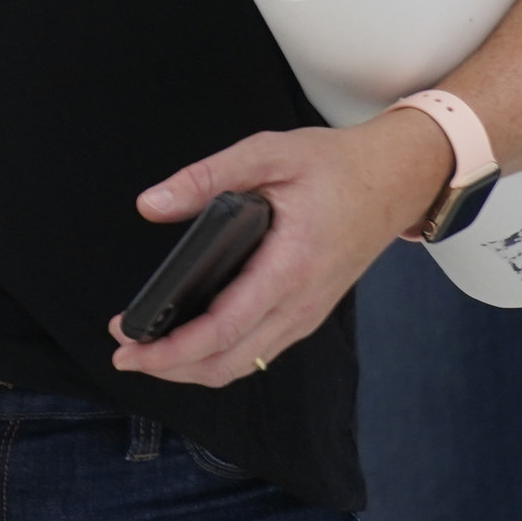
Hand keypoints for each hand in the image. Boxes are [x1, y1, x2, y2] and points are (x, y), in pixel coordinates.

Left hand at [108, 107, 452, 386]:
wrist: (398, 179)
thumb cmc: (336, 166)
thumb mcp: (268, 152)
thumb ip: (206, 177)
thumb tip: (152, 204)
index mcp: (290, 267)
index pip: (223, 329)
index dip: (170, 348)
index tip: (127, 346)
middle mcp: (301, 302)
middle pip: (229, 362)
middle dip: (170, 367)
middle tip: (123, 353)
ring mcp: (307, 313)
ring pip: (244, 363)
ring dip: (193, 366)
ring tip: (147, 349)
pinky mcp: (308, 311)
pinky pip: (260, 349)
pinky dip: (219, 356)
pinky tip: (189, 341)